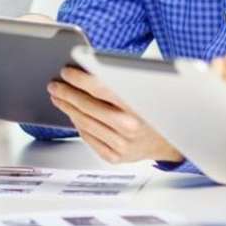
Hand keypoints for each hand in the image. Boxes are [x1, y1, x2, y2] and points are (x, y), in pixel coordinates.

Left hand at [48, 66, 181, 163]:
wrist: (171, 142)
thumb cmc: (156, 111)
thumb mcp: (145, 90)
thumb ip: (121, 81)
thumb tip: (89, 68)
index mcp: (139, 107)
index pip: (101, 88)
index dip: (80, 79)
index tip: (67, 72)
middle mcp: (130, 127)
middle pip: (88, 106)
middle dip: (67, 93)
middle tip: (55, 85)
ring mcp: (122, 145)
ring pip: (85, 123)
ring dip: (68, 108)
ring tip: (59, 97)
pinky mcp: (115, 156)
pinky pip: (89, 138)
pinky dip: (78, 124)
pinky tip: (73, 114)